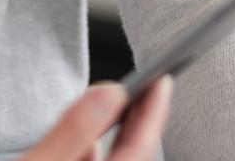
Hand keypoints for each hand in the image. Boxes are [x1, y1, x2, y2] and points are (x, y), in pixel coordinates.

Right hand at [22, 77, 172, 160]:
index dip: (152, 114)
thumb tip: (108, 94)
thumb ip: (74, 128)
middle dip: (141, 125)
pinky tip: (90, 145)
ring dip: (119, 140)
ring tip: (120, 108)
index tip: (160, 82)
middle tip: (149, 88)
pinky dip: (96, 155)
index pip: (138, 151)